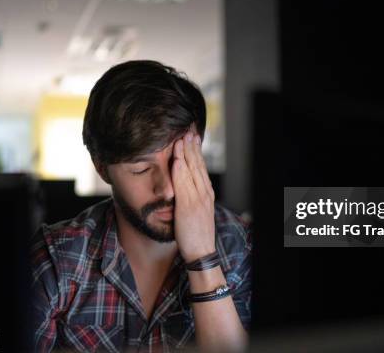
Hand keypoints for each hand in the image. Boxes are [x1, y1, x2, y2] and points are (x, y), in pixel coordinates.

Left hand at [172, 131, 215, 261]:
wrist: (200, 252)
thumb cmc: (195, 234)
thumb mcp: (196, 212)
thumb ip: (191, 199)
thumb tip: (183, 189)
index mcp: (206, 194)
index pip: (201, 168)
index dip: (196, 152)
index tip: (192, 138)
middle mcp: (204, 193)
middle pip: (198, 165)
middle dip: (192, 147)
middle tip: (188, 130)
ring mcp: (197, 199)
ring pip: (191, 171)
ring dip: (186, 153)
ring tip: (181, 138)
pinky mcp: (188, 205)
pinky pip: (184, 184)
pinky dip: (181, 170)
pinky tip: (177, 159)